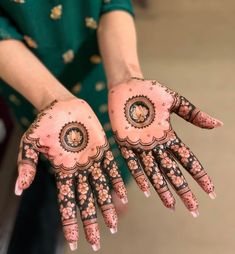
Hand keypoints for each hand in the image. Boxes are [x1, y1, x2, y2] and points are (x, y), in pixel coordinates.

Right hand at [15, 98, 126, 250]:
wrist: (62, 105)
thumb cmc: (44, 123)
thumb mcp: (31, 143)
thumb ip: (26, 165)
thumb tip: (18, 189)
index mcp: (62, 171)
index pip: (66, 202)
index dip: (70, 222)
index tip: (74, 242)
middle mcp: (79, 170)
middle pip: (86, 201)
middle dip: (91, 221)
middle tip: (97, 242)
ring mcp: (92, 160)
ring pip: (101, 188)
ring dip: (107, 206)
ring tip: (113, 225)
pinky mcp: (103, 148)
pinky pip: (112, 168)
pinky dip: (117, 181)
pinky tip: (123, 196)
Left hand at [108, 77, 222, 216]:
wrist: (127, 85)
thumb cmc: (151, 91)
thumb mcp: (175, 101)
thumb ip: (193, 114)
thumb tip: (218, 124)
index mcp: (168, 136)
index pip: (187, 159)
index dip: (198, 174)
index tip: (210, 190)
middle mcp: (156, 145)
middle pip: (172, 171)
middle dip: (183, 189)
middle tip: (194, 209)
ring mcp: (140, 146)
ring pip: (154, 172)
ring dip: (162, 189)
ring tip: (171, 206)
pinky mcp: (124, 143)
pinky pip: (132, 163)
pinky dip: (139, 176)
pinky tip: (146, 191)